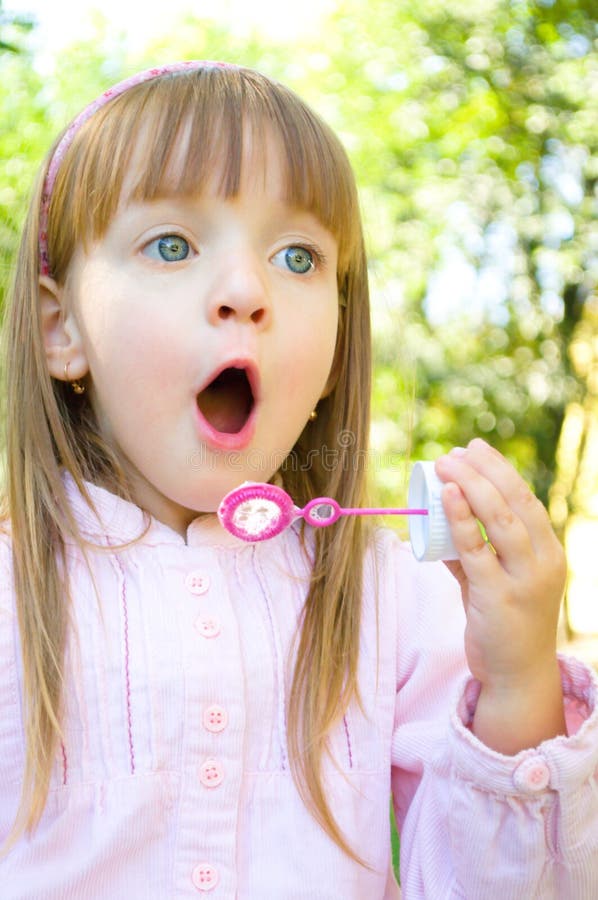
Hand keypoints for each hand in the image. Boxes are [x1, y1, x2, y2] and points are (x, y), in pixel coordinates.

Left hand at [435, 438, 566, 751]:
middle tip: (455, 451)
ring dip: (471, 485)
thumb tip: (440, 524)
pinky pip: (476, 549)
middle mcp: (544, 561)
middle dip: (484, 469)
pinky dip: (461, 518)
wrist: (517, 677)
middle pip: (515, 501)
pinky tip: (448, 495)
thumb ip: (473, 555)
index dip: (499, 470)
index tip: (474, 448)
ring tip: (446, 464)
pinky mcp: (498, 596)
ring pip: (500, 519)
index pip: (526, 499)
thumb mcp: (495, 582)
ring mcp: (524, 579)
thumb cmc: (505, 625)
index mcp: (549, 552)